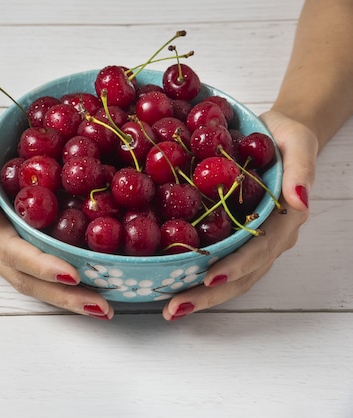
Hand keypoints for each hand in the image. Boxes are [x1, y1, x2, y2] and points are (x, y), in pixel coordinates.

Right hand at [0, 112, 113, 319]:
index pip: (10, 251)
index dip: (41, 266)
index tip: (74, 275)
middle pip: (23, 278)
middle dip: (61, 295)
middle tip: (102, 308)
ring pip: (28, 279)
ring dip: (63, 297)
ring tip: (101, 307)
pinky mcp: (6, 241)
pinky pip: (32, 267)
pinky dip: (57, 281)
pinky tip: (87, 283)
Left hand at [161, 110, 317, 320]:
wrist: (275, 136)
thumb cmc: (287, 138)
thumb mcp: (298, 143)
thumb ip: (301, 170)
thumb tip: (300, 199)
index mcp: (283, 221)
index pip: (259, 249)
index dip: (236, 265)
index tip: (209, 277)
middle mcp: (268, 238)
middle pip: (240, 276)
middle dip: (208, 294)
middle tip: (175, 309)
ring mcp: (250, 242)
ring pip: (228, 277)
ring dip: (199, 295)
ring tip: (169, 310)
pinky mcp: (232, 237)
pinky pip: (215, 261)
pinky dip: (193, 276)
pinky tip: (167, 285)